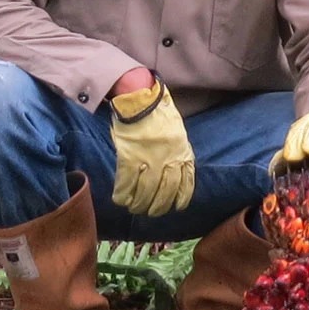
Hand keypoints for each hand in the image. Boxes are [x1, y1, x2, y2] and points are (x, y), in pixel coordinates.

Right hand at [109, 77, 194, 216]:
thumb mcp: (177, 131)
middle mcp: (169, 158)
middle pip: (166, 192)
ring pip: (146, 192)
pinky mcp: (129, 157)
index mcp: (182, 151)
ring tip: (135, 208)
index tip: (176, 207)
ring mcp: (149, 159)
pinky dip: (123, 195)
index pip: (187, 182)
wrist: (141, 97)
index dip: (181, 198)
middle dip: (158, 206)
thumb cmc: (158, 112)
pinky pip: (126, 183)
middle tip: (151, 211)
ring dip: (139, 204)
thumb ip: (178, 150)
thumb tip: (175, 168)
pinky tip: (121, 200)